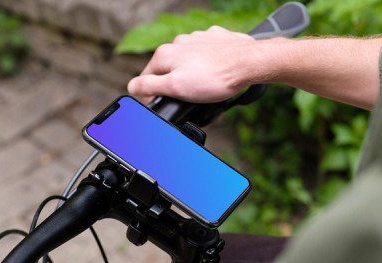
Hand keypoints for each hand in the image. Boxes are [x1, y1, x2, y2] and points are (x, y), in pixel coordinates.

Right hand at [127, 26, 256, 103]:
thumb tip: (132, 87)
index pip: (146, 78)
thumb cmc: (215, 77)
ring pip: (187, 62)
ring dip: (192, 74)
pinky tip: (216, 73)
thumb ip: (150, 86)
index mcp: (165, 54)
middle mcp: (178, 42)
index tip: (167, 104)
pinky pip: (205, 55)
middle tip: (190, 97)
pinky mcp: (215, 39)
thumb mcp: (175, 88)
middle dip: (175, 84)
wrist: (249, 63)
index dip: (153, 95)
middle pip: (167, 70)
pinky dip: (208, 65)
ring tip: (206, 86)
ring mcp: (197, 39)